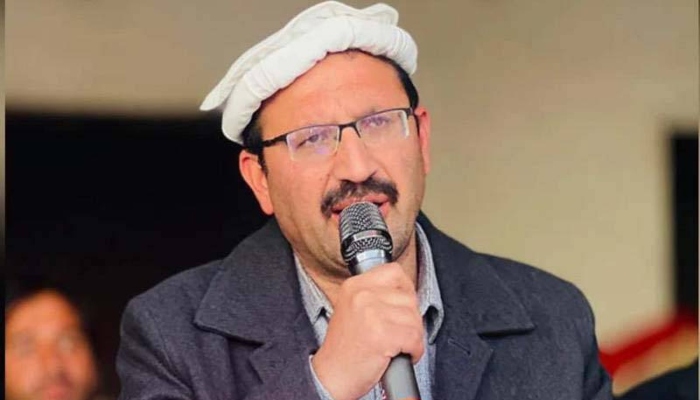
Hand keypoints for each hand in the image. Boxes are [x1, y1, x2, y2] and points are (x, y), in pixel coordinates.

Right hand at [311, 262, 423, 399]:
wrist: (331, 376)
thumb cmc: (345, 349)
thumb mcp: (352, 309)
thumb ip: (375, 296)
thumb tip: (406, 293)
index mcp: (354, 286)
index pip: (393, 272)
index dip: (406, 289)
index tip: (403, 305)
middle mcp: (361, 295)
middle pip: (409, 298)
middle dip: (410, 320)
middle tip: (398, 334)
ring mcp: (372, 313)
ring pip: (414, 319)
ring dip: (413, 337)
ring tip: (396, 346)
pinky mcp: (383, 334)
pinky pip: (415, 338)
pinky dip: (414, 351)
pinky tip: (398, 355)